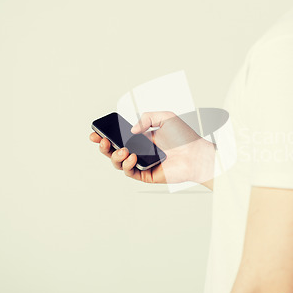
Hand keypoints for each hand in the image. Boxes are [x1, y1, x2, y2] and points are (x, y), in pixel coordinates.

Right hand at [90, 111, 214, 189]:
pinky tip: (132, 157)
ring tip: (123, 150)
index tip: (96, 132)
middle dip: (103, 146)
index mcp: (143, 137)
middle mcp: (141, 151)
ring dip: (115, 156)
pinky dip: (126, 164)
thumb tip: (131, 131)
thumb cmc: (185, 137)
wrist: (196, 154)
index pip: (120, 137)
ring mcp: (143, 163)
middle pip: (114, 150)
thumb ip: (147, 118)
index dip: (106, 135)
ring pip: (119, 162)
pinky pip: (130, 172)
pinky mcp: (147, 175)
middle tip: (101, 140)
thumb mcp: (166, 117)